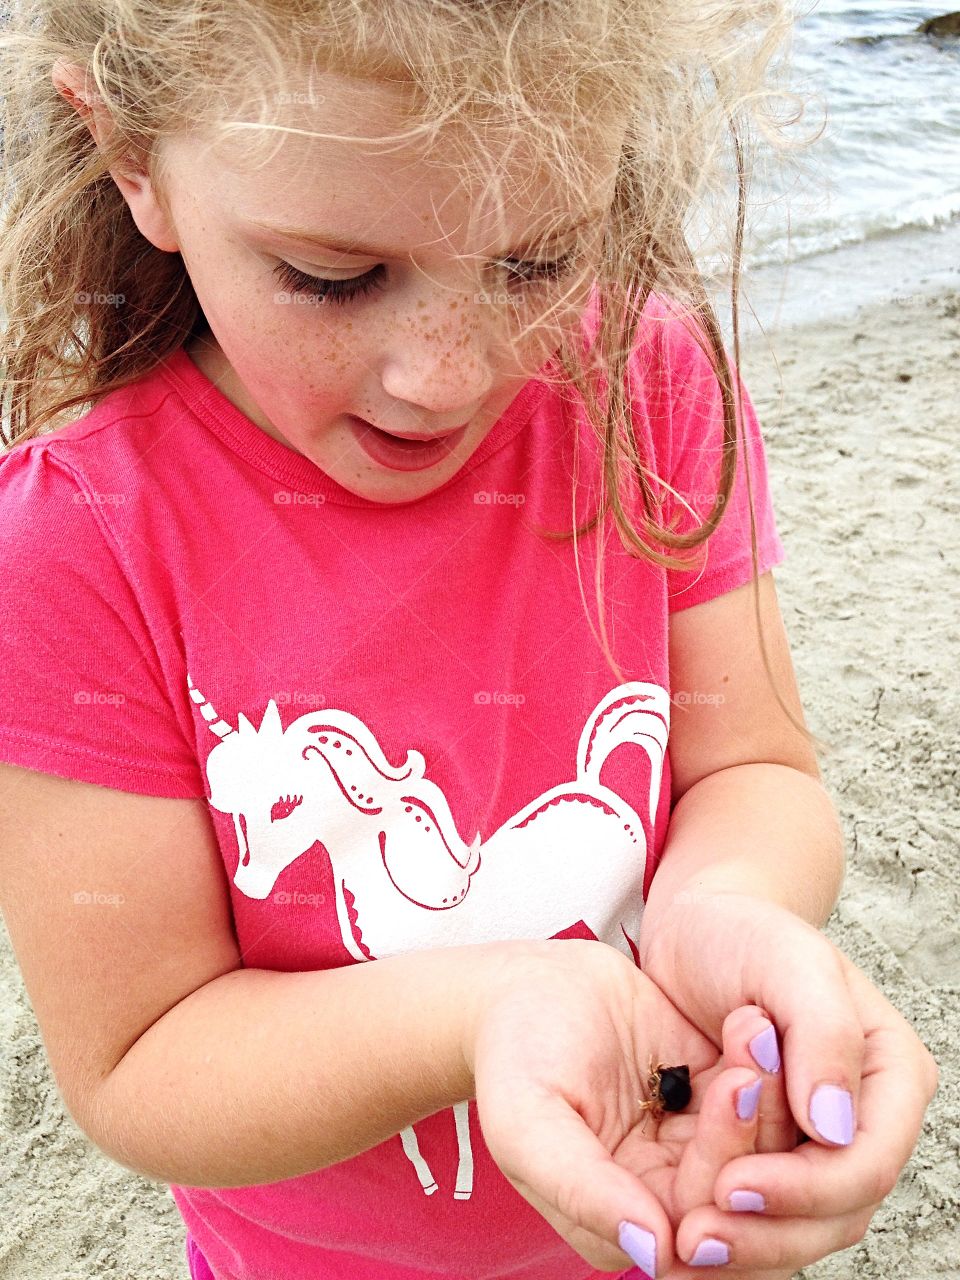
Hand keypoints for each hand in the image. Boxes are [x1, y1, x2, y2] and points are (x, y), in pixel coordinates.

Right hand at [461, 938, 798, 1274]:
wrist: (523, 987)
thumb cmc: (513, 1055)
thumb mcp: (528, 1124)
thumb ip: (582, 1190)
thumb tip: (655, 1252)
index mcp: (618, 1220)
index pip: (696, 1224)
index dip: (723, 1167)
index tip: (731, 1091)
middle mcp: (665, 1193)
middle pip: (740, 1189)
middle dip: (753, 1127)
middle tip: (749, 1063)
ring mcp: (693, 1143)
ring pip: (760, 1145)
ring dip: (766, 1093)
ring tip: (756, 1030)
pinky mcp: (712, 1095)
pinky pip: (756, 1095)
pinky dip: (762, 1063)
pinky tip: (753, 1021)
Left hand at [639, 893, 939, 1272]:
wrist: (696, 931)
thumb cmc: (744, 934)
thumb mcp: (788, 962)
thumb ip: (823, 1034)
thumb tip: (837, 1128)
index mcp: (890, 1073)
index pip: (867, 1160)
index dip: (806, 1188)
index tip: (732, 1183)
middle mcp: (865, 1118)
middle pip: (838, 1211)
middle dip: (770, 1232)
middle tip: (694, 1238)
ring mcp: (819, 1143)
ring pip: (801, 1226)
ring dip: (745, 1244)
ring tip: (681, 1244)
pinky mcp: (772, 1155)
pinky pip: (762, 1213)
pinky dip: (727, 1229)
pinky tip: (677, 1231)